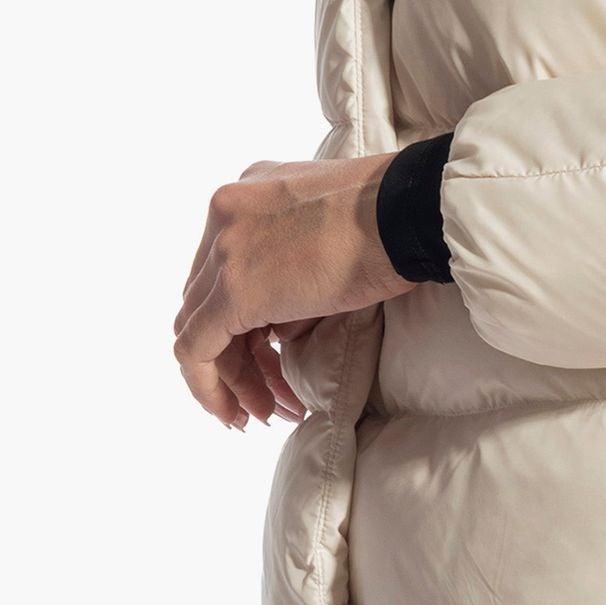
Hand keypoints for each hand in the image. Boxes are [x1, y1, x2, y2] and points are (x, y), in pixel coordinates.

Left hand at [174, 149, 413, 429]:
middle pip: (208, 301)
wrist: (410, 212)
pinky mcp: (233, 291)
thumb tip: (279, 328)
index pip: (223, 268)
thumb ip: (290, 266)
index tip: (267, 356)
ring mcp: (225, 249)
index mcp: (249, 191)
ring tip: (262, 413)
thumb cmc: (393, 218)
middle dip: (236, 356)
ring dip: (230, 378)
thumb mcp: (327, 228)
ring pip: (200, 328)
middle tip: (265, 396)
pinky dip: (208, 386)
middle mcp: (225, 214)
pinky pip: (195, 350)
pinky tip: (235, 413)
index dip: (240, 320)